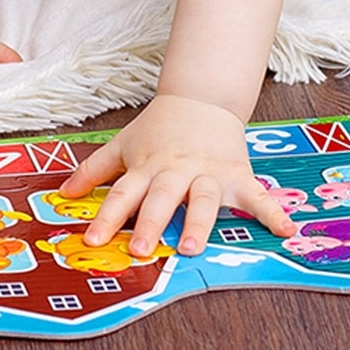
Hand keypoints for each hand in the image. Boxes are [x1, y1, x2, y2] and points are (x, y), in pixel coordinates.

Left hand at [56, 93, 296, 257]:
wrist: (201, 99)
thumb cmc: (158, 128)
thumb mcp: (123, 144)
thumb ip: (94, 170)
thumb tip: (62, 193)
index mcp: (147, 165)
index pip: (123, 193)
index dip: (105, 216)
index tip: (91, 241)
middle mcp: (176, 171)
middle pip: (161, 197)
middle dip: (150, 223)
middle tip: (139, 249)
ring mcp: (208, 173)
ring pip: (203, 199)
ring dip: (198, 223)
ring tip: (190, 247)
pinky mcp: (236, 175)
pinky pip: (256, 196)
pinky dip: (273, 213)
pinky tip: (286, 231)